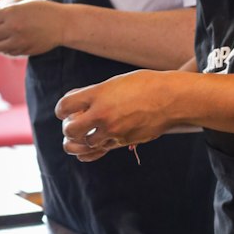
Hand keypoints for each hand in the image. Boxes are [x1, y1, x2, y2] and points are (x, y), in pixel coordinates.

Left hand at [0, 0, 66, 56]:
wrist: (63, 24)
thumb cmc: (43, 11)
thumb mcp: (22, 4)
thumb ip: (5, 12)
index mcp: (11, 13)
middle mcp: (13, 28)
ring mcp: (19, 41)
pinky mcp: (24, 50)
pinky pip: (6, 52)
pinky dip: (2, 48)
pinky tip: (5, 43)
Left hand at [56, 71, 175, 160]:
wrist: (171, 98)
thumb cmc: (145, 85)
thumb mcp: (116, 82)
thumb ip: (95, 93)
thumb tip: (77, 101)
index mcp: (98, 94)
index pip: (65, 106)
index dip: (62, 110)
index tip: (66, 111)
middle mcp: (103, 113)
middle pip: (71, 130)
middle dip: (69, 129)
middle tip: (74, 125)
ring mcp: (113, 130)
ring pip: (86, 144)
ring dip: (83, 140)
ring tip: (86, 135)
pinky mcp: (123, 141)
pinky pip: (101, 150)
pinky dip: (93, 150)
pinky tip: (89, 148)